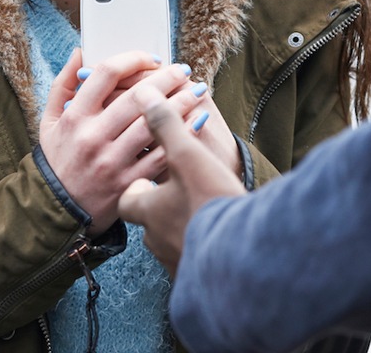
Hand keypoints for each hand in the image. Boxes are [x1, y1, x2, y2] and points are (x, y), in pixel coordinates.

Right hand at [39, 49, 192, 233]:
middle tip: (184, 69)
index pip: (107, 74)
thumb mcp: (49, 121)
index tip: (152, 58)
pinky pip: (162, 156)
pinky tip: (198, 121)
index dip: (134, 59)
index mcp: (74, 116)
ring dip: (181, 104)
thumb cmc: (58, 159)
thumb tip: (80, 52)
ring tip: (198, 91)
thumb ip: (63, 85)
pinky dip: (183, 136)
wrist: (56, 210)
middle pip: (137, 97)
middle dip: (167, 79)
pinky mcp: (128, 183)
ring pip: (154, 125)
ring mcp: (111, 162)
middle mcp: (92, 137)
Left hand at [118, 83, 245, 275]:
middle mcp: (155, 239)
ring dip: (183, 225)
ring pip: (171, 240)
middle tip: (181, 191)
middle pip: (148, 221)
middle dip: (162, 206)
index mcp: (147, 209)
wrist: (243, 260)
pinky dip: (200, 244)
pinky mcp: (198, 277)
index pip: (127, 198)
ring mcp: (175, 261)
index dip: (137, 185)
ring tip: (204, 210)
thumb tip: (145, 93)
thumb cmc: (211, 205)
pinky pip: (192, 258)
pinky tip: (218, 233)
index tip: (150, 175)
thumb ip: (165, 123)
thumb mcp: (189, 155)